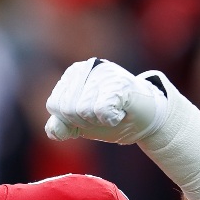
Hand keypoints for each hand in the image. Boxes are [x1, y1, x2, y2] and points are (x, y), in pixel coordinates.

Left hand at [44, 58, 166, 144]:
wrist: (147, 118)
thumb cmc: (112, 118)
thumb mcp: (81, 125)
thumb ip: (62, 126)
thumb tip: (52, 131)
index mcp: (73, 74)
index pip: (54, 105)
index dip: (70, 119)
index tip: (90, 115)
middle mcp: (87, 67)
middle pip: (67, 108)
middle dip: (84, 121)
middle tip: (103, 114)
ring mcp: (104, 73)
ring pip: (83, 110)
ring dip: (99, 120)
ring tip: (113, 111)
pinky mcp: (120, 83)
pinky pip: (102, 110)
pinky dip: (111, 119)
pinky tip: (121, 111)